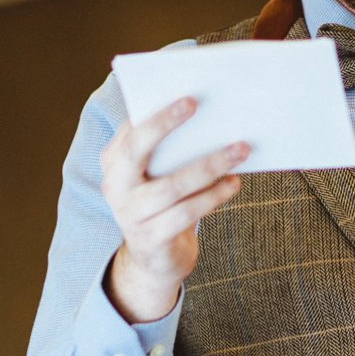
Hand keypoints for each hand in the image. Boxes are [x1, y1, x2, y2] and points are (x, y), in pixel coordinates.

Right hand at [101, 97, 247, 322]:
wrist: (155, 259)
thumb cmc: (164, 202)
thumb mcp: (158, 174)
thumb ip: (169, 149)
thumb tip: (210, 115)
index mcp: (113, 163)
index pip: (130, 129)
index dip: (156, 112)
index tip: (188, 97)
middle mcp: (115, 187)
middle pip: (137, 149)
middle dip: (165, 124)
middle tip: (197, 104)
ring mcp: (130, 215)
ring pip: (172, 185)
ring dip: (210, 164)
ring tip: (240, 149)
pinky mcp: (151, 239)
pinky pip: (186, 212)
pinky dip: (214, 196)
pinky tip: (234, 183)